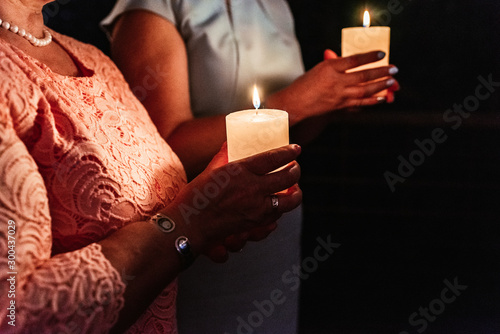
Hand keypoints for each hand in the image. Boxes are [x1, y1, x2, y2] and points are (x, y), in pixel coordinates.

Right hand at [167, 143, 301, 258]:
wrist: (189, 226)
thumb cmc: (195, 197)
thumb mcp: (210, 170)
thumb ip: (224, 155)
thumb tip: (230, 143)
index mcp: (241, 171)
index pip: (275, 158)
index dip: (289, 152)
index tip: (296, 149)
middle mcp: (253, 189)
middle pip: (288, 177)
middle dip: (296, 171)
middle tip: (294, 167)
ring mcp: (257, 208)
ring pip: (290, 201)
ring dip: (295, 193)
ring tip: (294, 189)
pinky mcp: (255, 224)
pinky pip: (277, 217)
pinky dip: (281, 210)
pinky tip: (278, 206)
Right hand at [267, 50, 398, 123]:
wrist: (294, 104)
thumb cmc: (305, 85)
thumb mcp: (319, 69)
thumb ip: (336, 63)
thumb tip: (352, 60)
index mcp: (330, 68)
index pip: (354, 60)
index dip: (370, 56)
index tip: (382, 53)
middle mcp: (336, 82)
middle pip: (363, 76)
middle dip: (381, 72)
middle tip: (394, 69)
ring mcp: (339, 97)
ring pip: (364, 91)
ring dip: (380, 86)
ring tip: (392, 82)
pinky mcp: (339, 108)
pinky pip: (359, 104)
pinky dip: (371, 101)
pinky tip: (381, 98)